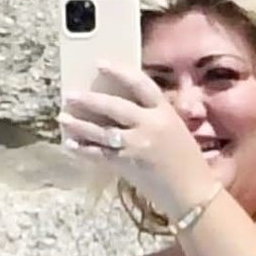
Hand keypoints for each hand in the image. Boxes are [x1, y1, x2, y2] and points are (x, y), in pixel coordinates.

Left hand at [59, 62, 218, 221]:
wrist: (192, 192)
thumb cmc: (186, 161)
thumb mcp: (174, 129)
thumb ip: (152, 116)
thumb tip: (122, 106)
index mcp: (165, 112)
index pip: (140, 84)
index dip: (119, 71)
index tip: (100, 63)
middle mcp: (151, 125)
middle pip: (115, 106)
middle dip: (90, 99)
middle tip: (70, 94)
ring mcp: (137, 145)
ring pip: (101, 131)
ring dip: (79, 124)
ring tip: (63, 117)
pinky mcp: (128, 164)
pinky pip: (99, 154)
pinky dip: (83, 149)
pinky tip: (70, 144)